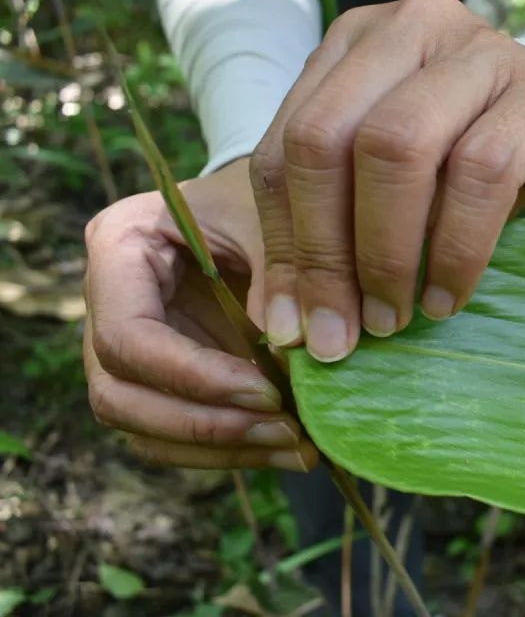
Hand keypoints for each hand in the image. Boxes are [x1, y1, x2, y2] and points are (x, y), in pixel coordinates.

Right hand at [83, 159, 318, 470]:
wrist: (264, 194)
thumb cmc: (264, 193)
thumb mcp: (273, 212)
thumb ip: (281, 272)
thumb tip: (290, 357)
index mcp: (119, 246)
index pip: (127, 337)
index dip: (193, 377)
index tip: (268, 392)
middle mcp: (107, 301)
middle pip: (119, 395)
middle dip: (205, 426)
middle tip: (287, 430)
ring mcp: (128, 344)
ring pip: (143, 428)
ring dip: (222, 449)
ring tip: (299, 448)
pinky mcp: (160, 374)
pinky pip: (175, 434)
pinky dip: (232, 449)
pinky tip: (292, 447)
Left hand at [250, 0, 524, 360]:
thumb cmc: (474, 151)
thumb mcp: (397, 180)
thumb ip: (337, 228)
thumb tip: (283, 325)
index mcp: (355, 43)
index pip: (287, 143)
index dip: (283, 241)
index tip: (291, 324)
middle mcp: (410, 29)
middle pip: (328, 138)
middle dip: (324, 250)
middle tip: (340, 332)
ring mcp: (480, 51)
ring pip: (398, 147)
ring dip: (385, 253)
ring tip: (392, 319)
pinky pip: (483, 172)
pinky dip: (456, 249)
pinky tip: (446, 297)